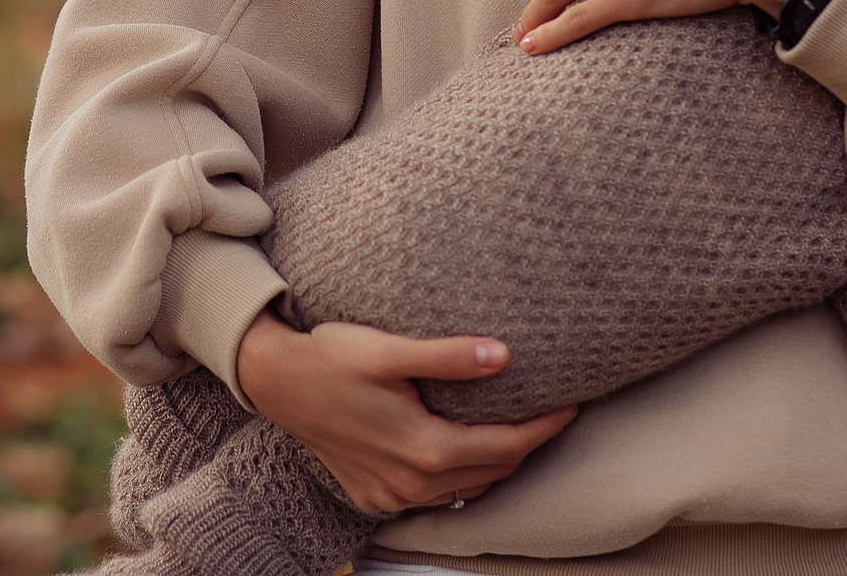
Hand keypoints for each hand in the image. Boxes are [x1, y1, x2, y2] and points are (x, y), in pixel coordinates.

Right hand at [235, 313, 576, 513]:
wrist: (274, 381)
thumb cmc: (329, 358)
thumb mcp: (388, 350)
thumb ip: (448, 357)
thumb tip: (503, 356)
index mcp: (424, 449)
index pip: (506, 447)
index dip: (544, 427)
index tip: (572, 405)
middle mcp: (412, 482)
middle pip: (493, 471)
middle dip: (527, 444)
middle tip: (552, 412)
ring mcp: (392, 495)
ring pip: (467, 487)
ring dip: (495, 462)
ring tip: (515, 427)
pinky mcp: (375, 496)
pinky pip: (435, 494)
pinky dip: (460, 475)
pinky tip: (462, 448)